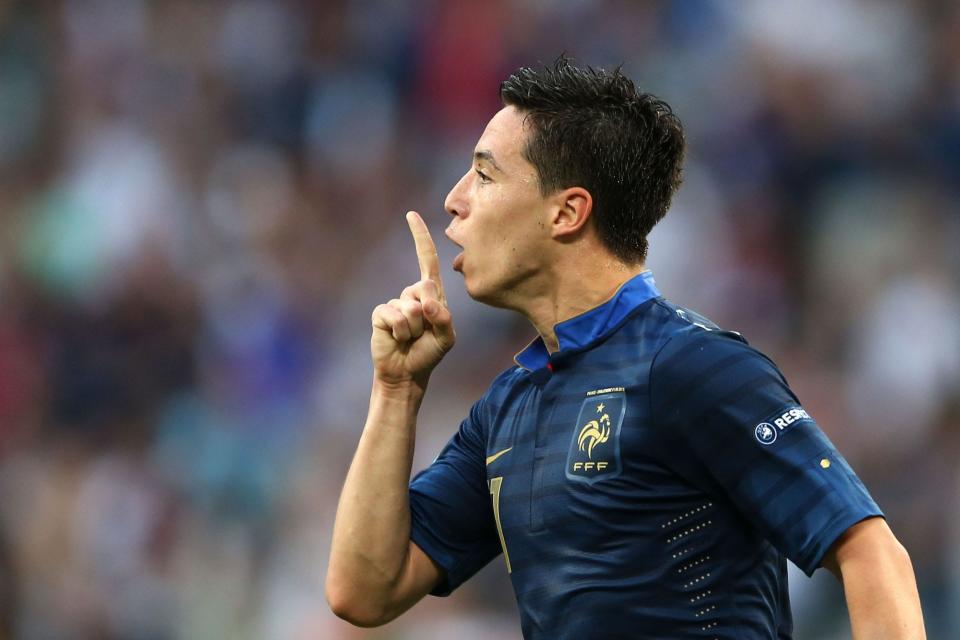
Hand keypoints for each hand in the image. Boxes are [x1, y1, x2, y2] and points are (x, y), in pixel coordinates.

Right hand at [371, 211, 455, 387]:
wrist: (406, 373)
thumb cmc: (429, 353)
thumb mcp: (446, 338)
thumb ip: (444, 319)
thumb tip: (426, 303)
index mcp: (433, 296)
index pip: (427, 261)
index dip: (420, 238)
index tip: (411, 215)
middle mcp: (413, 295)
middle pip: (424, 288)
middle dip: (428, 314)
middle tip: (424, 333)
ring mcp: (395, 303)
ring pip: (410, 308)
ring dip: (414, 329)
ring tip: (411, 339)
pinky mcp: (381, 314)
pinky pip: (394, 316)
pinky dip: (400, 332)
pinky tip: (397, 339)